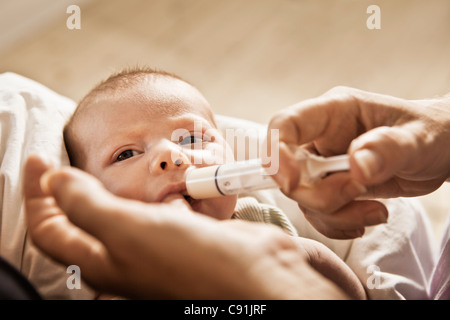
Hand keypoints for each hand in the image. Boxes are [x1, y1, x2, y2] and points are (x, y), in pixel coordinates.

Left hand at [23, 154, 347, 298]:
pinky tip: (156, 182)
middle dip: (66, 189)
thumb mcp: (130, 231)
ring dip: (106, 188)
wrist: (256, 271)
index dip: (38, 193)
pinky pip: (150, 208)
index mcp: (102, 261)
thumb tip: (56, 181)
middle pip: (77, 221)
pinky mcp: (177, 233)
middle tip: (61, 158)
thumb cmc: (193, 261)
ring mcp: (151, 245)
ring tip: (103, 164)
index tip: (38, 159)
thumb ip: (87, 206)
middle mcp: (122, 256)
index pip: (50, 228)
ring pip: (114, 212)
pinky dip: (147, 191)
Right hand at [268, 86, 449, 237]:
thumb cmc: (432, 133)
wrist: (442, 153)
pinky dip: (339, 223)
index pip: (285, 125)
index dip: (276, 154)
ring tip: (376, 210)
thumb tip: (357, 166)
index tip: (291, 184)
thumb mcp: (419, 138)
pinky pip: (317, 212)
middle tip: (360, 191)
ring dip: (335, 213)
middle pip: (290, 170)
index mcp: (334, 111)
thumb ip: (389, 148)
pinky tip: (369, 217)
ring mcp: (323, 164)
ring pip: (303, 197)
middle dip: (320, 194)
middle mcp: (321, 138)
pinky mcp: (330, 187)